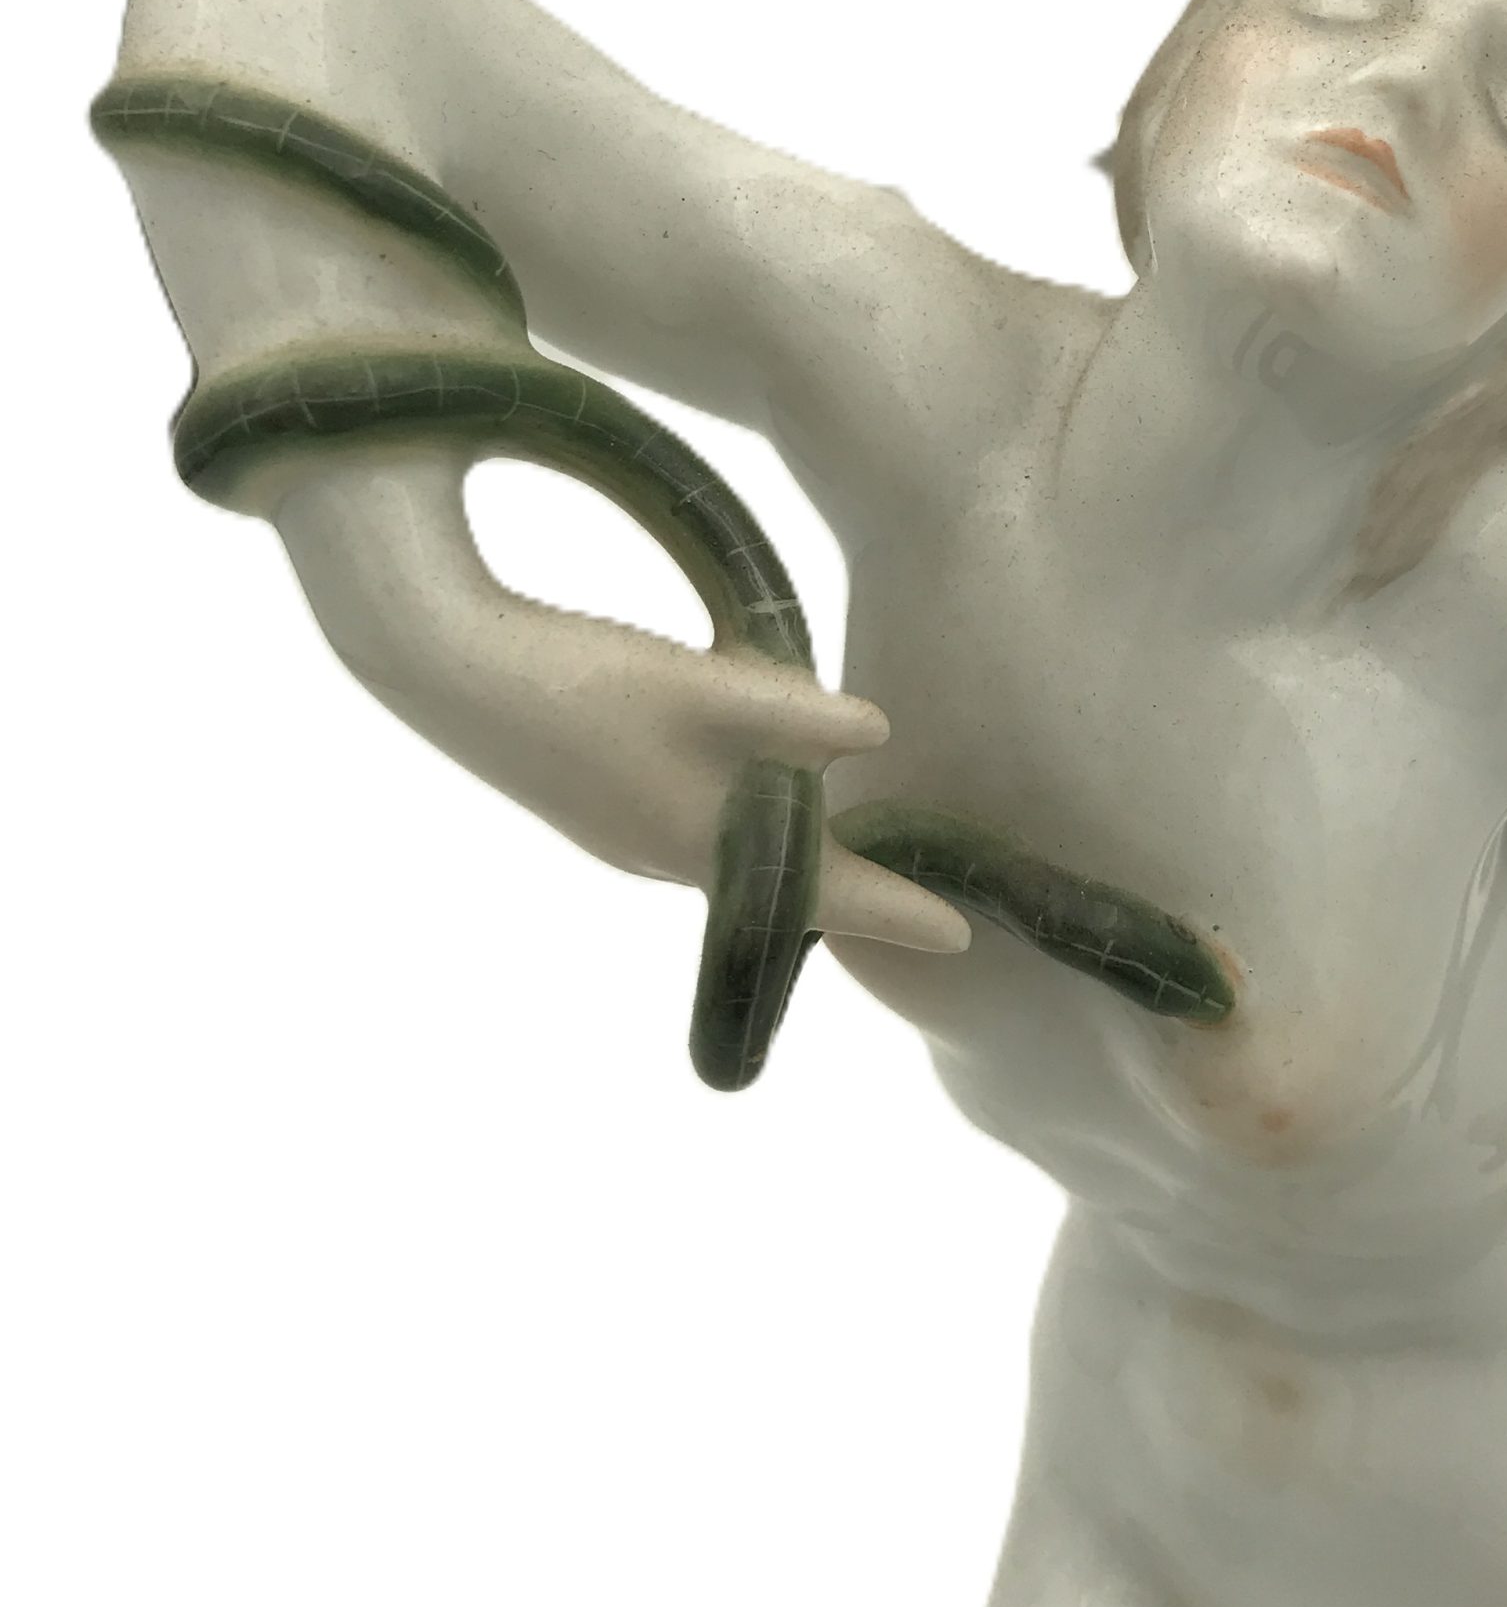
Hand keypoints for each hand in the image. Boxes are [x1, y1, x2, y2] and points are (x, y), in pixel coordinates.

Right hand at [270, 443, 971, 957]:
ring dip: (791, 846)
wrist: (442, 667)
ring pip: (734, 848)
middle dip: (847, 888)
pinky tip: (749, 774)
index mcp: (698, 841)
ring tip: (849, 840)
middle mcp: (664, 852)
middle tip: (917, 894)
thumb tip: (879, 733)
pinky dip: (741, 810)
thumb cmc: (578, 679)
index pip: (823, 890)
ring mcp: (624, 828)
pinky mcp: (596, 795)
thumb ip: (793, 712)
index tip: (963, 939)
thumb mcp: (698, 684)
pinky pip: (696, 819)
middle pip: (779, 882)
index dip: (895, 911)